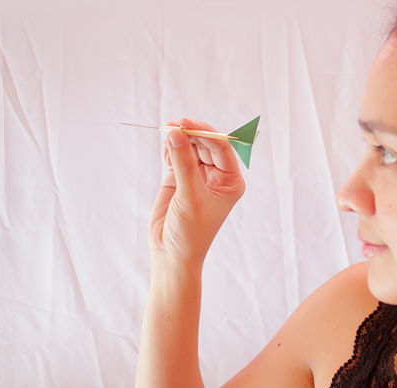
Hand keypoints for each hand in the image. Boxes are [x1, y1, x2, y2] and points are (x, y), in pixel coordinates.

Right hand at [148, 118, 245, 263]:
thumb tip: (176, 133)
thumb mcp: (190, 196)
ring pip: (190, 148)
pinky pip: (176, 156)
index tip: (186, 124)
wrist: (172, 254)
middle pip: (205, 145)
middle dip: (191, 134)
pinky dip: (170, 150)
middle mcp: (216, 176)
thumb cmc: (191, 231)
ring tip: (166, 132)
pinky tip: (165, 150)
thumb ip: (184, 164)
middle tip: (172, 126)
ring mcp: (197, 176)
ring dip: (179, 140)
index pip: (221, 148)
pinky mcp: (178, 179)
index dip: (205, 133)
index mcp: (230, 181)